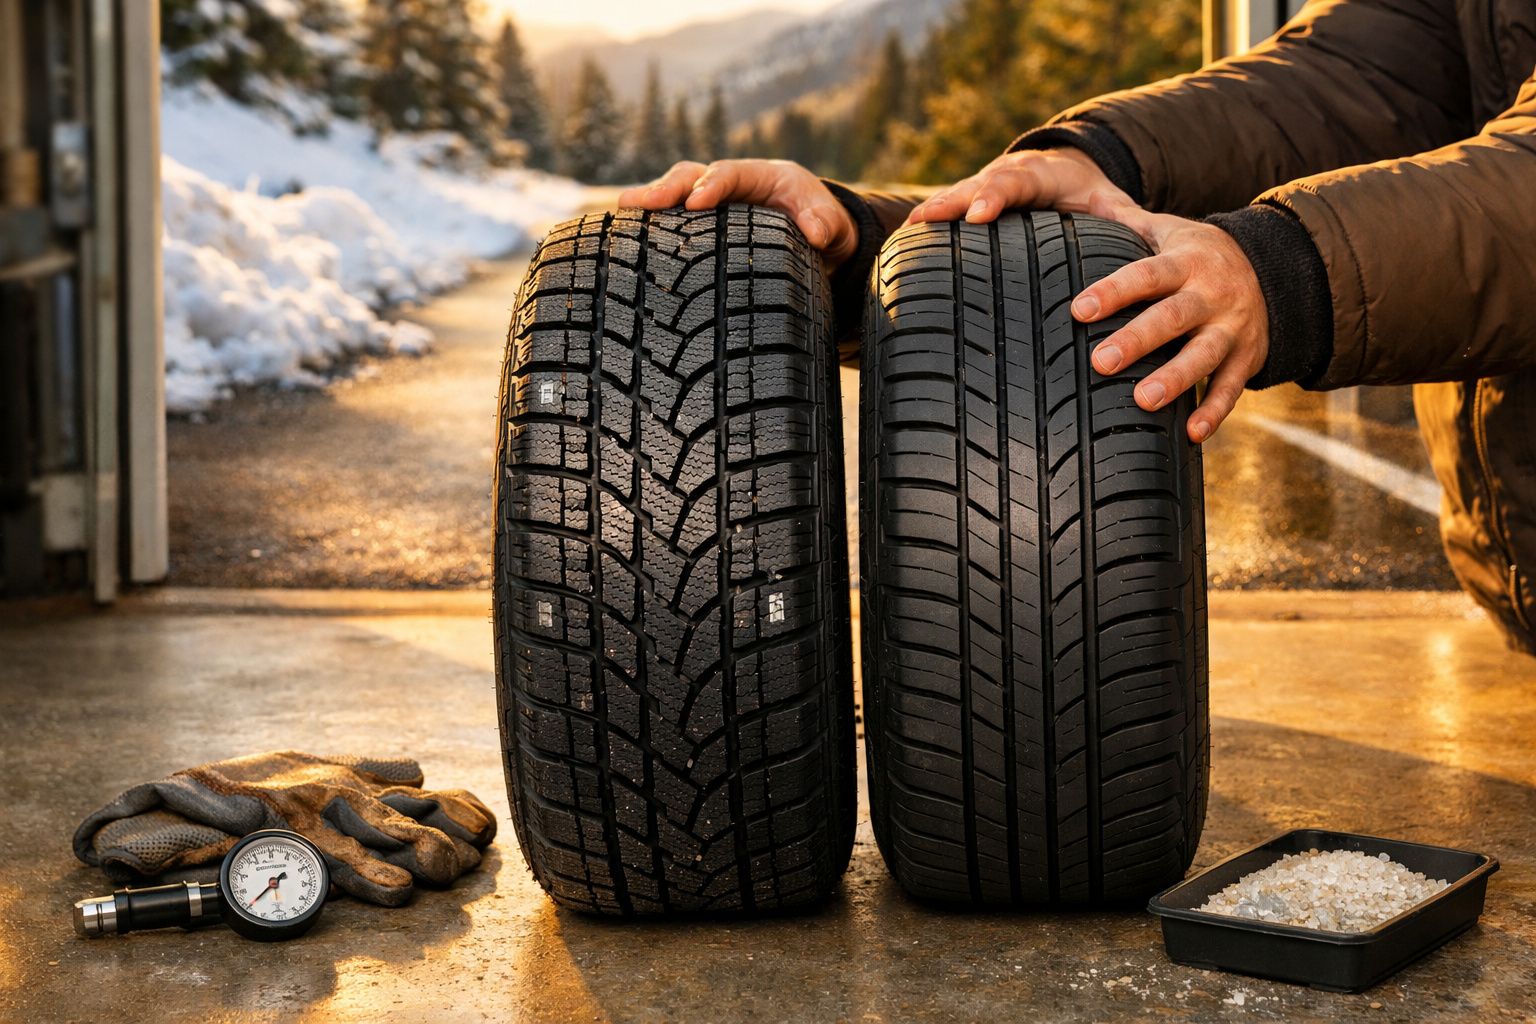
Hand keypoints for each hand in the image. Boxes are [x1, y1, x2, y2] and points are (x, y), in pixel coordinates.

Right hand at [617, 159, 858, 272]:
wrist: (818, 236)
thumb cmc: (822, 224)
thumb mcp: (833, 222)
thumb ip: (827, 223)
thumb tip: (817, 232)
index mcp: (759, 176)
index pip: (729, 173)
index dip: (712, 184)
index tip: (697, 202)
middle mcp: (729, 184)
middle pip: (691, 175)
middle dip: (666, 188)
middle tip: (641, 203)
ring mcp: (712, 203)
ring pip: (675, 193)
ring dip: (649, 202)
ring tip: (622, 212)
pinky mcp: (702, 225)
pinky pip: (674, 219)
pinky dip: (652, 224)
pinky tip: (628, 236)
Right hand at [904, 147, 1131, 225]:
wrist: (1063, 168)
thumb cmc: (1086, 192)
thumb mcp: (1108, 200)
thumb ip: (1126, 218)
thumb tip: (1153, 236)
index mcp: (1039, 175)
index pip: (1014, 183)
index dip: (994, 197)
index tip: (978, 214)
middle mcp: (1005, 178)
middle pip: (975, 186)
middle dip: (953, 202)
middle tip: (931, 219)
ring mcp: (983, 187)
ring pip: (955, 195)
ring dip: (933, 211)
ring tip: (909, 230)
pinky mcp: (970, 202)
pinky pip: (946, 210)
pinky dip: (927, 222)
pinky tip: (904, 242)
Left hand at [1073, 193, 1268, 442]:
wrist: (1277, 269)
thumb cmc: (1200, 254)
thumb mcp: (1172, 230)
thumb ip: (1128, 222)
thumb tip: (1081, 201)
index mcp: (1187, 262)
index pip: (1146, 275)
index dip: (1114, 291)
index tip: (1079, 309)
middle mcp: (1211, 295)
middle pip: (1172, 317)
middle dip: (1138, 340)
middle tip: (1099, 361)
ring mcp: (1232, 329)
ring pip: (1204, 355)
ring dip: (1176, 379)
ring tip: (1142, 401)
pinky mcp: (1247, 358)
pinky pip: (1231, 388)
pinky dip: (1214, 412)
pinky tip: (1191, 434)